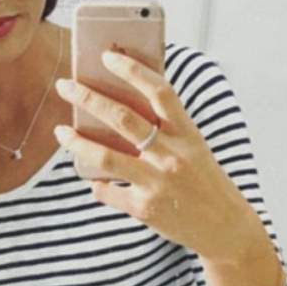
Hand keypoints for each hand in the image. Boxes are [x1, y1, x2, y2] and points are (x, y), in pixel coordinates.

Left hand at [53, 49, 255, 262]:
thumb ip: (166, 129)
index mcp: (187, 134)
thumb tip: (120, 107)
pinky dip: (96, 184)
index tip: (107, 57)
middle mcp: (172, 156)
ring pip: (106, 156)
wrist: (225, 228)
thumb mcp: (194, 148)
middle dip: (88, 98)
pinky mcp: (145, 209)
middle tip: (65, 86)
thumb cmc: (205, 182)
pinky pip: (108, 191)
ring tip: (61, 131)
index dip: (132, 71)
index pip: (159, 92)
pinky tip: (91, 179)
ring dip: (77, 141)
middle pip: (122, 118)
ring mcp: (157, 183)